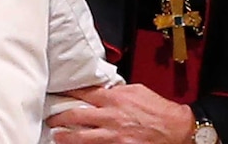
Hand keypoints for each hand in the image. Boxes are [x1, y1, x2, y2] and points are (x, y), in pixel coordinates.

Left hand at [47, 84, 194, 143]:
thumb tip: (104, 91)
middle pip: (76, 115)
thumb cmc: (159, 110)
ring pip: (81, 137)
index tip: (58, 93)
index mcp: (115, 98)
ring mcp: (113, 135)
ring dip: (66, 136)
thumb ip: (117, 91)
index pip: (84, 93)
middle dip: (60, 117)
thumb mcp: (137, 90)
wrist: (177, 129)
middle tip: (50, 118)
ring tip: (56, 136)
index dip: (69, 92)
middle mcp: (111, 116)